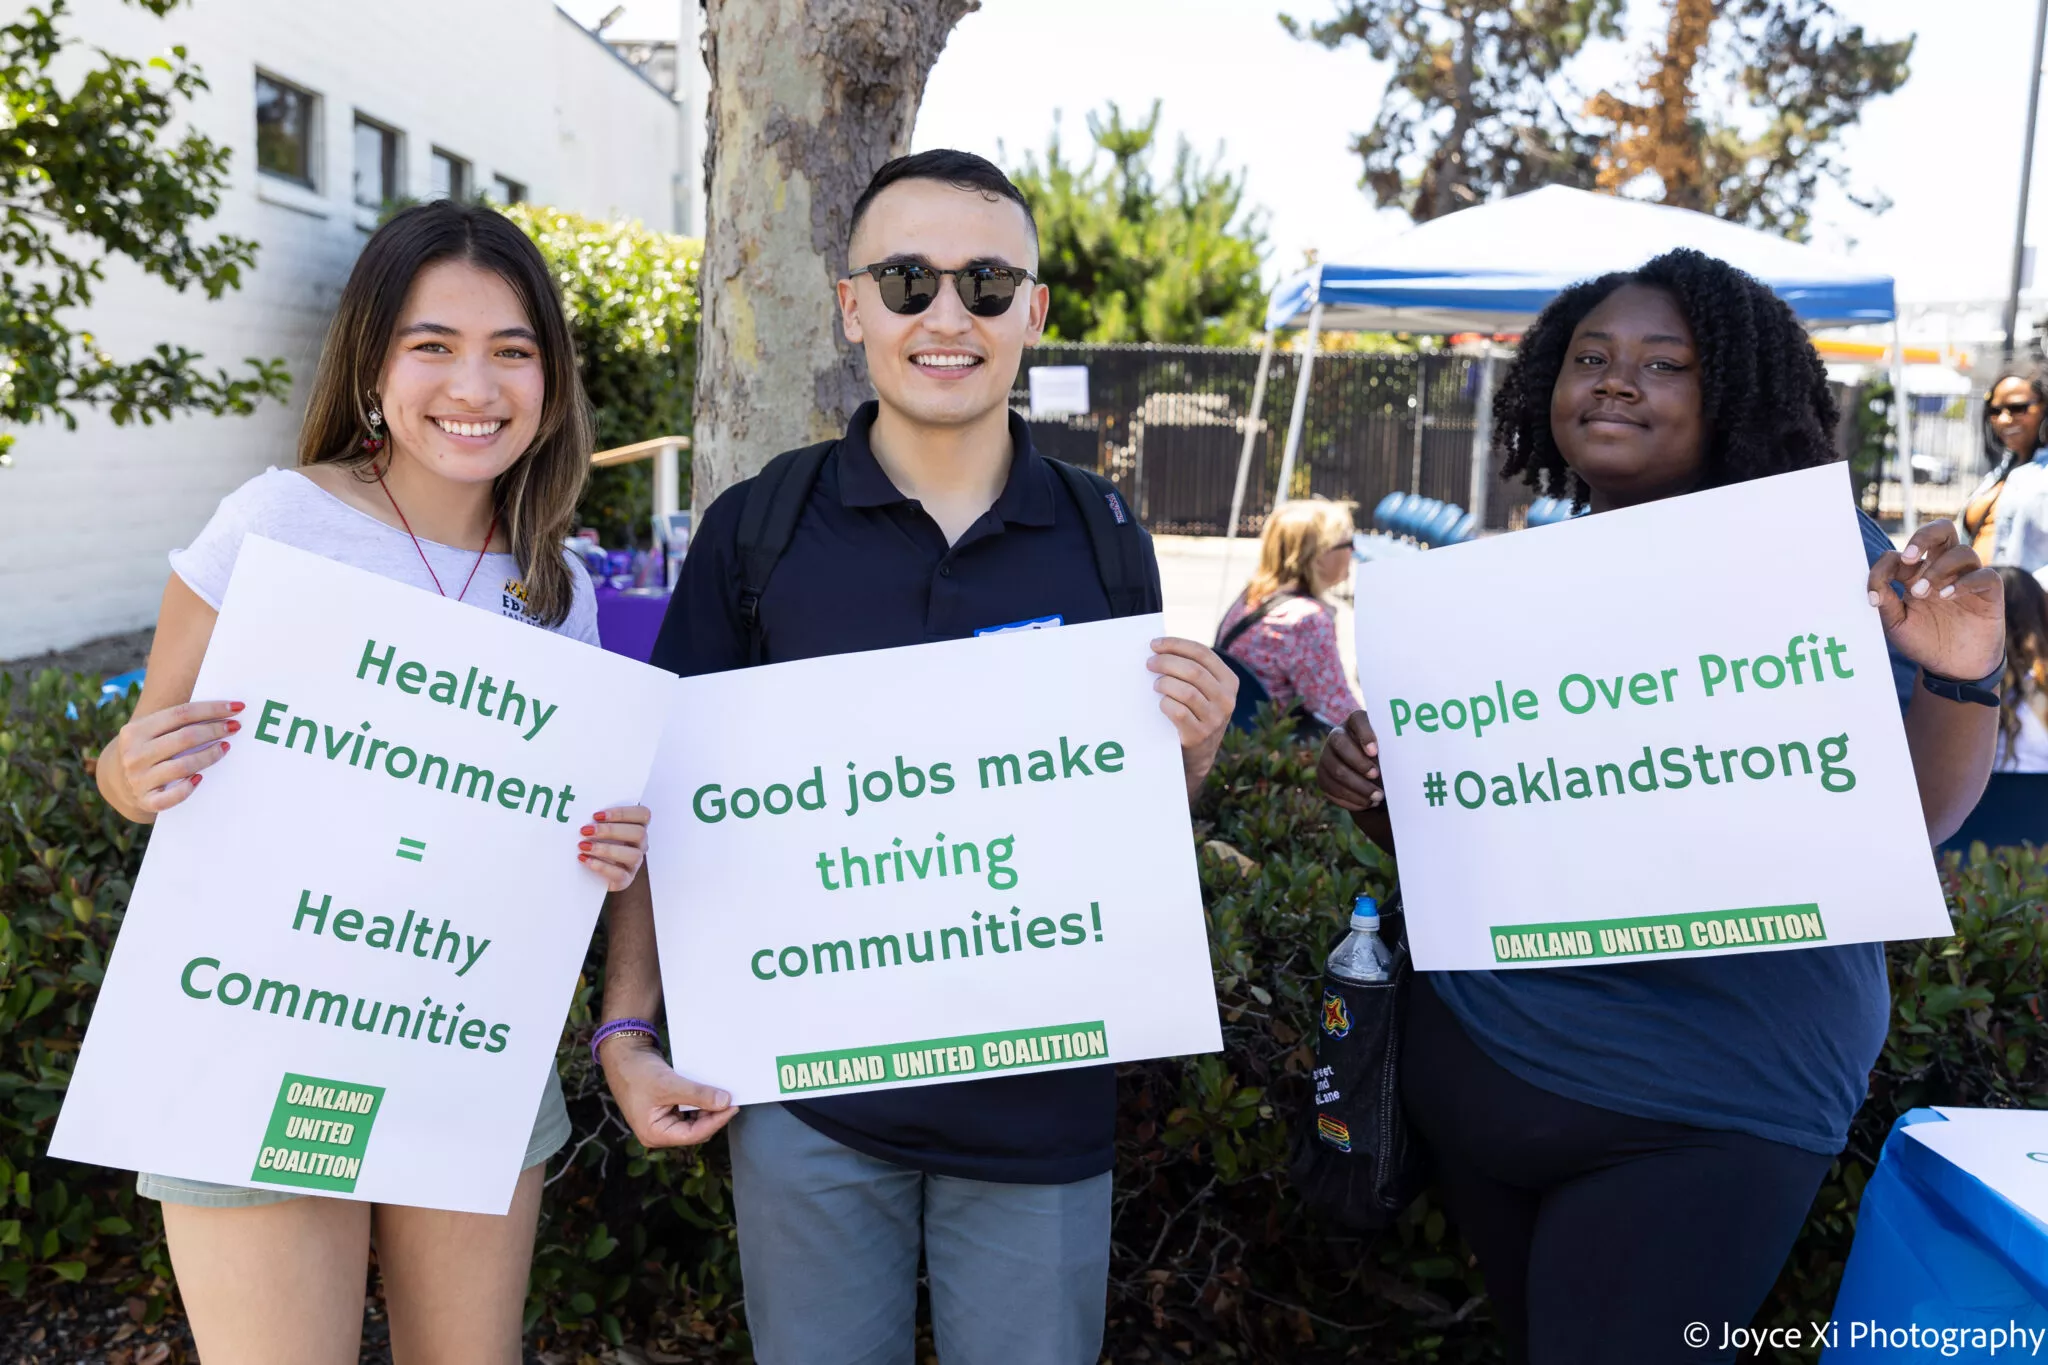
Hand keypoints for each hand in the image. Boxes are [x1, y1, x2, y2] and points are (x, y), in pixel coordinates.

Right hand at [114, 699, 242, 812]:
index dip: (212, 709)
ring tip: (225, 747)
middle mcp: (134, 755)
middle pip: (185, 737)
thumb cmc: (149, 749)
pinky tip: (201, 778)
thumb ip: (176, 721)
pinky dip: (189, 787)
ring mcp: (138, 779)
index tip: (236, 708)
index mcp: (134, 731)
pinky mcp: (146, 800)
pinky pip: (173, 797)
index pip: (180, 714)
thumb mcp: (151, 732)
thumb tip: (223, 708)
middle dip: (215, 730)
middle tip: (235, 727)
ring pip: (184, 765)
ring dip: (210, 755)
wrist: (121, 782)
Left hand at [578, 805, 649, 890]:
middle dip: (610, 830)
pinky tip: (584, 859)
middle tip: (586, 830)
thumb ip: (597, 819)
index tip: (596, 815)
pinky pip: (620, 874)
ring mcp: (634, 863)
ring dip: (606, 849)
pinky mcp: (625, 880)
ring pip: (633, 855)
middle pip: (639, 833)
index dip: (622, 813)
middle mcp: (640, 845)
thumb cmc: (593, 843)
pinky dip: (601, 866)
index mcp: (637, 827)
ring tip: (583, 847)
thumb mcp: (597, 828)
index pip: (643, 814)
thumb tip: (581, 811)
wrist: (587, 873)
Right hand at [598, 1033, 735, 1147]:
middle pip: (696, 1129)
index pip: (694, 1135)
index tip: (733, 1106)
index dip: (716, 1121)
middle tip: (732, 1098)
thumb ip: (697, 1095)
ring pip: (695, 1120)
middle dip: (714, 1115)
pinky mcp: (668, 1109)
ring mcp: (663, 1121)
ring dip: (708, 1107)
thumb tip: (724, 1102)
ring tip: (723, 1093)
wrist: (623, 1054)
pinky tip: (710, 1090)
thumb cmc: (637, 1072)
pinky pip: (689, 1109)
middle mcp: (659, 1132)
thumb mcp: (669, 1084)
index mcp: (655, 1134)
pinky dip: (700, 1101)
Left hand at [1148, 637, 1236, 793]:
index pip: (1203, 653)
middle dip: (1166, 662)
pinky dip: (1165, 703)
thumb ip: (1192, 670)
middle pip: (1193, 671)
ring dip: (1165, 683)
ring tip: (1156, 685)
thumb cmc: (1194, 712)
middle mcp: (1226, 699)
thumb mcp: (1205, 691)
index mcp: (1229, 681)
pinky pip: (1178, 712)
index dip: (1176, 645)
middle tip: (1149, 663)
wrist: (1197, 754)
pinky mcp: (1200, 735)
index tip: (1155, 644)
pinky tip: (1161, 703)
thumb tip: (1160, 647)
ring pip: (1186, 691)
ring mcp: (1215, 719)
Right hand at [1317, 710, 1384, 811]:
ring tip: (1378, 797)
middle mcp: (1337, 736)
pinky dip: (1351, 799)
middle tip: (1377, 775)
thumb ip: (1394, 752)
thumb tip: (1404, 757)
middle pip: (1339, 744)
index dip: (1364, 735)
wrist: (1374, 780)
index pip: (1357, 720)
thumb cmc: (1388, 760)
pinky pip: (1331, 789)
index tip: (1375, 751)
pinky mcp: (1322, 777)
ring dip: (1358, 787)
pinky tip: (1367, 803)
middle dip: (1359, 762)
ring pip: (1335, 771)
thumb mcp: (1392, 753)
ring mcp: (1326, 756)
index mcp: (1356, 723)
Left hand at [1869, 520, 2003, 680]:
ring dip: (1939, 569)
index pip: (1902, 553)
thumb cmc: (1924, 641)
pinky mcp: (1989, 592)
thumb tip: (1874, 588)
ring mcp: (1967, 577)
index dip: (1887, 566)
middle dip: (1924, 537)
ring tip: (1924, 593)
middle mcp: (1943, 569)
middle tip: (1910, 558)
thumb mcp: (1897, 625)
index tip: (1876, 592)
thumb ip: (1886, 603)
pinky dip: (1965, 581)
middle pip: (1941, 531)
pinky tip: (1947, 596)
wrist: (1953, 667)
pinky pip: (1984, 575)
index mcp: (1916, 574)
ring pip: (1962, 551)